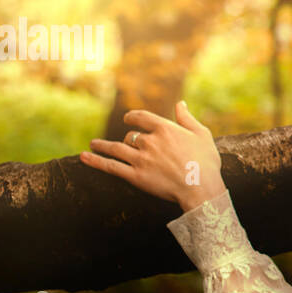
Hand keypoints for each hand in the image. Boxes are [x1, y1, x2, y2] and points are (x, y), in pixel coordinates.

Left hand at [80, 102, 225, 211]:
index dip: (132, 117)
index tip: (129, 119)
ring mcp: (140, 159)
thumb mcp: (202, 135)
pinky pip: (111, 166)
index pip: (141, 117)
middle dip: (129, 139)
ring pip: (116, 148)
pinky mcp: (135, 176)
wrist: (202, 189)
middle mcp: (150, 141)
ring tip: (93, 145)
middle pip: (131, 136)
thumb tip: (180, 103)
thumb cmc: (207, 163)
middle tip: (127, 144)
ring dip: (103, 145)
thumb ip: (187, 118)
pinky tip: (84, 157)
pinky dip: (96, 161)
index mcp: (165, 129)